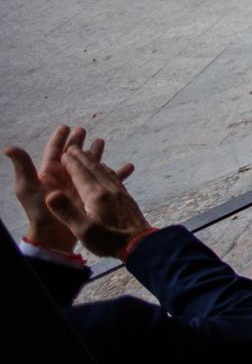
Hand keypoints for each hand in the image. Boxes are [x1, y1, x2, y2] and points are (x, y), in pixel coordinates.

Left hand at [6, 126, 120, 253]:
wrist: (55, 237)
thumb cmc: (40, 212)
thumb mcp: (28, 189)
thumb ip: (23, 167)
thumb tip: (10, 147)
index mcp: (50, 174)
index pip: (55, 151)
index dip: (60, 139)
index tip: (66, 126)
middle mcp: (65, 178)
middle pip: (72, 156)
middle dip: (77, 142)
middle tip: (84, 130)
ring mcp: (78, 187)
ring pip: (88, 165)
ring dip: (95, 154)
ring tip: (101, 140)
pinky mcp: (91, 196)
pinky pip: (106, 182)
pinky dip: (117, 174)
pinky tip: (129, 167)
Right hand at [42, 144, 151, 259]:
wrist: (141, 244)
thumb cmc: (110, 241)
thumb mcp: (84, 231)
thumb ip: (67, 212)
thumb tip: (51, 195)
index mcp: (96, 195)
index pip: (81, 174)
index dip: (72, 163)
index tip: (64, 153)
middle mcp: (109, 190)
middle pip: (94, 169)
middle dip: (82, 158)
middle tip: (73, 147)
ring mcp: (120, 193)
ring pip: (105, 172)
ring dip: (95, 162)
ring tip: (89, 155)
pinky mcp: (127, 199)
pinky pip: (115, 179)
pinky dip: (107, 171)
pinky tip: (108, 172)